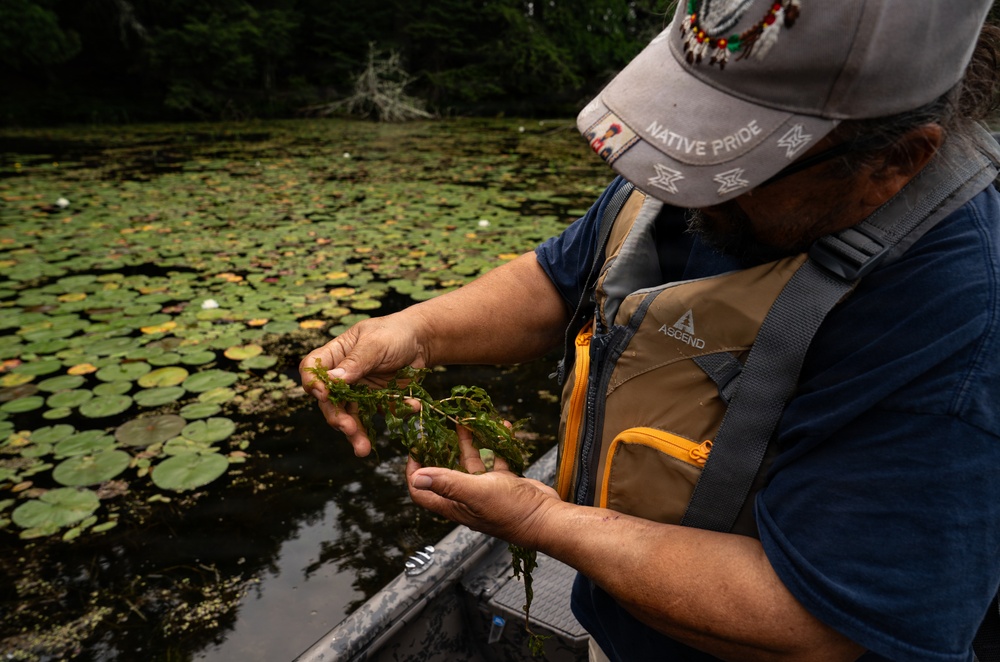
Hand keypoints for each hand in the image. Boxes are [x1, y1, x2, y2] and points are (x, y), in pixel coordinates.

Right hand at [299, 312, 427, 456]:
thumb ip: (356, 362)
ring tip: (363, 449)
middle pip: (329, 401)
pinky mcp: (378, 401)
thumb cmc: (394, 333)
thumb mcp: (375, 343)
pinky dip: (395, 414)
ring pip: (350, 416)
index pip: (312, 369)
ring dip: (356, 433)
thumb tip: (331, 381)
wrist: (422, 340)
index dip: (313, 383)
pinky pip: (381, 413)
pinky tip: (412, 406)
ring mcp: (359, 391)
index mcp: (335, 355)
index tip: (324, 395)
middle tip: (348, 429)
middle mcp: (343, 376)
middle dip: (337, 417)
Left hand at [406, 425, 560, 548]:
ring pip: (471, 463)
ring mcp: (486, 491)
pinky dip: (496, 444)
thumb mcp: (476, 493)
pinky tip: (501, 428)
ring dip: (468, 442)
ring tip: (466, 420)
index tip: (415, 449)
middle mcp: (466, 498)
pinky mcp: (505, 483)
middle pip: (445, 472)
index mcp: (454, 505)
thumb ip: (448, 482)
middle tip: (438, 427)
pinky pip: (495, 460)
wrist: (547, 519)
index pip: (422, 492)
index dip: (414, 473)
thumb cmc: (511, 511)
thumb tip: (416, 476)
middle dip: (441, 449)